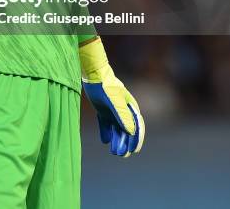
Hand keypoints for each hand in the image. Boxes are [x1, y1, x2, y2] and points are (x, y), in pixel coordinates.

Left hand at [80, 37, 144, 156]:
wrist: (93, 75)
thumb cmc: (106, 86)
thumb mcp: (115, 101)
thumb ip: (122, 116)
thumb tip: (131, 132)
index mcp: (130, 108)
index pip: (137, 127)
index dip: (136, 140)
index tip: (134, 150)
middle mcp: (123, 110)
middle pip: (126, 130)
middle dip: (125, 143)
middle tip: (121, 154)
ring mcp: (113, 110)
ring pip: (116, 128)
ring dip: (116, 139)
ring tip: (113, 151)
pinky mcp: (103, 110)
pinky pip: (106, 124)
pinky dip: (106, 132)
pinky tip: (105, 140)